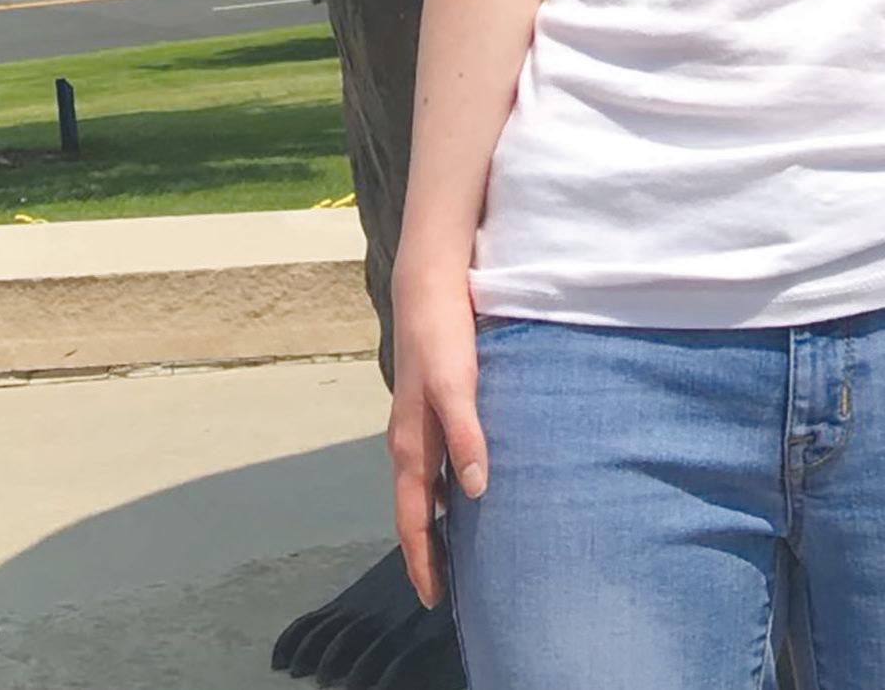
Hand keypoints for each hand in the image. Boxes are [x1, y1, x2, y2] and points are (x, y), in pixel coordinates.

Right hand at [388, 254, 488, 608]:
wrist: (430, 286)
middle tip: (447, 589)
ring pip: (421, 490)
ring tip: (457, 550)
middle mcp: (408, 442)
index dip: (421, 560)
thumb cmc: (443, 335)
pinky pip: (431, 465)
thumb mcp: (457, 384)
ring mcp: (416, 425)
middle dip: (425, 552)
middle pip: (412, 512)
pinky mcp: (430, 408)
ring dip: (432, 523)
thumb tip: (476, 491)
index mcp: (410, 446)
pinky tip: (464, 488)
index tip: (433, 599)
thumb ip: (466, 435)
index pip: (411, 520)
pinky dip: (441, 490)